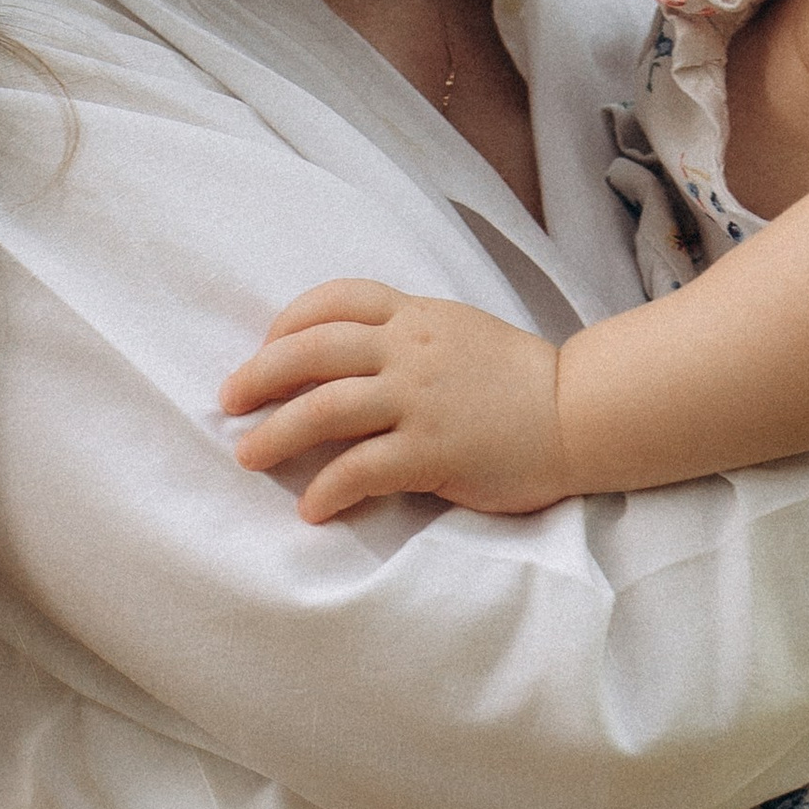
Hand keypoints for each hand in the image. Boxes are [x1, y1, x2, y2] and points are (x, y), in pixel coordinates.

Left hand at [220, 280, 569, 522]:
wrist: (580, 413)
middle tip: (229, 402)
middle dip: (259, 377)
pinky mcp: (435, 452)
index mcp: (416, 316)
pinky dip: (327, 490)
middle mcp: (411, 351)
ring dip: (276, 434)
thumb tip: (346, 356)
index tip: (264, 348)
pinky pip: (363, 469)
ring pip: (325, 410)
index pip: (336, 300)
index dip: (288, 321)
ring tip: (248, 456)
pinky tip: (312, 509)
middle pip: (312, 352)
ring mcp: (422, 400)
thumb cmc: (520, 379)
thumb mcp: (459, 332)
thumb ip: (407, 335)